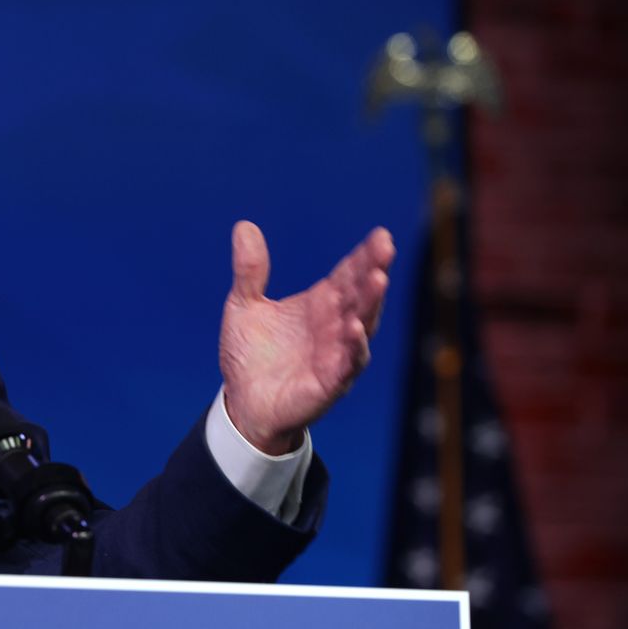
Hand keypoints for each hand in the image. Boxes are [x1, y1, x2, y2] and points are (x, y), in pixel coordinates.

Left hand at [218, 221, 394, 453]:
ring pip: (361, 326)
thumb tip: (244, 226)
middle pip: (360, 295)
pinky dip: (352, 348)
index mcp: (321, 304)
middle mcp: (335, 326)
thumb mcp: (243, 306)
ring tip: (378, 279)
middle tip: (385, 247)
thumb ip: (250, 271)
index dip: (364, 256)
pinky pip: (346, 364)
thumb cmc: (251, 354)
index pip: (348, 275)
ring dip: (370, 304)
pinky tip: (355, 329)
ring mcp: (335, 354)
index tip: (381, 236)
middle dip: (374, 270)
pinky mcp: (328, 383)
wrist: (242, 402)